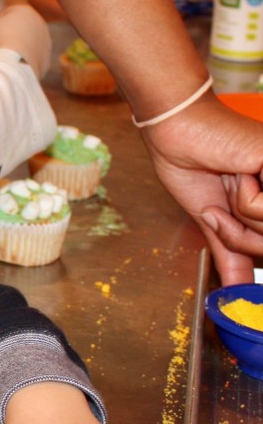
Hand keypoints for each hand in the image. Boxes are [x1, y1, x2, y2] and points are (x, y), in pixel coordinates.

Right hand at [0, 4, 51, 78]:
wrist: (16, 63)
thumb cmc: (0, 38)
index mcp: (26, 10)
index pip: (6, 13)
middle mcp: (39, 23)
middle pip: (14, 29)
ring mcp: (44, 41)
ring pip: (21, 44)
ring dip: (7, 49)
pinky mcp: (45, 58)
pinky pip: (26, 57)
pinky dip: (18, 60)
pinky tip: (8, 65)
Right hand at [141, 95, 262, 284]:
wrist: (177, 132)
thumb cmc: (192, 163)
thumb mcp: (213, 220)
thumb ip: (230, 254)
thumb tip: (234, 292)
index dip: (247, 246)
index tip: (226, 222)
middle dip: (240, 235)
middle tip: (223, 205)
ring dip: (239, 217)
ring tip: (230, 184)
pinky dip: (243, 201)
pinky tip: (237, 174)